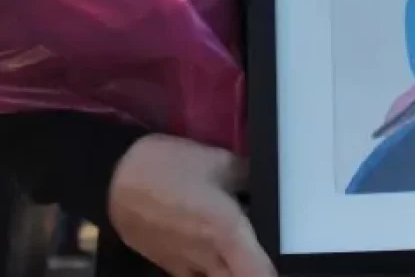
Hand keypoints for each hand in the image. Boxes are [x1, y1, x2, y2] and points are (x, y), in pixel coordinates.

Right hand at [108, 135, 274, 276]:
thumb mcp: (219, 160)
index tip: (287, 260)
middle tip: (264, 251)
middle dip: (252, 270)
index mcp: (227, 234)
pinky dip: (213, 270)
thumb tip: (267, 181)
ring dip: (232, 271)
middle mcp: (209, 260)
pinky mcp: (171, 267)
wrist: (116, 182)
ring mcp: (187, 269)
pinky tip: (218, 251)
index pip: (258, 273)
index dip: (273, 272)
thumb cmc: (171, 168)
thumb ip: (248, 176)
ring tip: (240, 251)